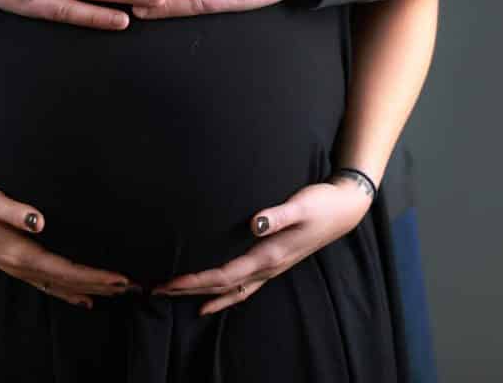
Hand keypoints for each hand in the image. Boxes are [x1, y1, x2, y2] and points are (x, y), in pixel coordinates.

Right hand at [0, 172, 138, 308]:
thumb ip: (16, 211)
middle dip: (99, 286)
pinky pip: (46, 283)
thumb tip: (40, 221)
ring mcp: (15, 267)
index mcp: (18, 252)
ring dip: (87, 290)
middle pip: (66, 282)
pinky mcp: (12, 262)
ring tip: (114, 294)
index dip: (94, 276)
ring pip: (57, 286)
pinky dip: (66, 291)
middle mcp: (19, 265)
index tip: (121, 278)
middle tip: (132, 288)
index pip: (65, 270)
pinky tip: (80, 296)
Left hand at [149, 176, 372, 315]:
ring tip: (177, 298)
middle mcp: (268, 268)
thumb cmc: (321, 203)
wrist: (345, 209)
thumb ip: (277, 215)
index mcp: (269, 256)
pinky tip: (214, 299)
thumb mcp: (300, 205)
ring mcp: (273, 268)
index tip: (169, 282)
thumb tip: (255, 223)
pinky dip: (226, 295)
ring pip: (233, 291)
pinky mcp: (275, 262)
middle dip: (189, 291)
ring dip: (204, 295)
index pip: (224, 275)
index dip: (195, 281)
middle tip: (157, 291)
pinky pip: (245, 287)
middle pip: (222, 287)